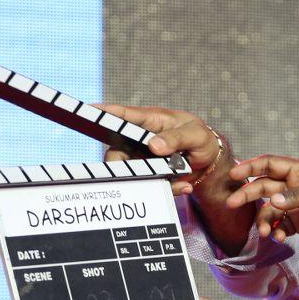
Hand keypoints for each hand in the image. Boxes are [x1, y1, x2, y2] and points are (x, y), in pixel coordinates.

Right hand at [96, 103, 231, 196]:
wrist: (211, 161)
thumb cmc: (200, 138)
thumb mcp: (196, 135)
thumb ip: (176, 138)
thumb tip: (154, 146)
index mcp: (150, 121)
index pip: (123, 115)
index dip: (103, 112)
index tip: (88, 111)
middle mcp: (138, 139)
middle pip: (115, 152)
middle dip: (118, 166)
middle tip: (128, 174)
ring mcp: (141, 158)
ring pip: (129, 174)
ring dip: (149, 181)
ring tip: (177, 180)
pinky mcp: (149, 174)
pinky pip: (149, 184)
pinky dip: (166, 188)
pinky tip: (185, 186)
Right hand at [226, 154, 298, 243]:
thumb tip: (273, 200)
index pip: (270, 164)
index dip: (250, 166)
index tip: (233, 174)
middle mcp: (296, 186)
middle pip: (264, 187)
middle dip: (248, 195)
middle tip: (232, 204)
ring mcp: (297, 205)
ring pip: (271, 210)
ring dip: (264, 220)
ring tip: (265, 233)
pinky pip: (281, 226)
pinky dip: (277, 232)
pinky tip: (279, 238)